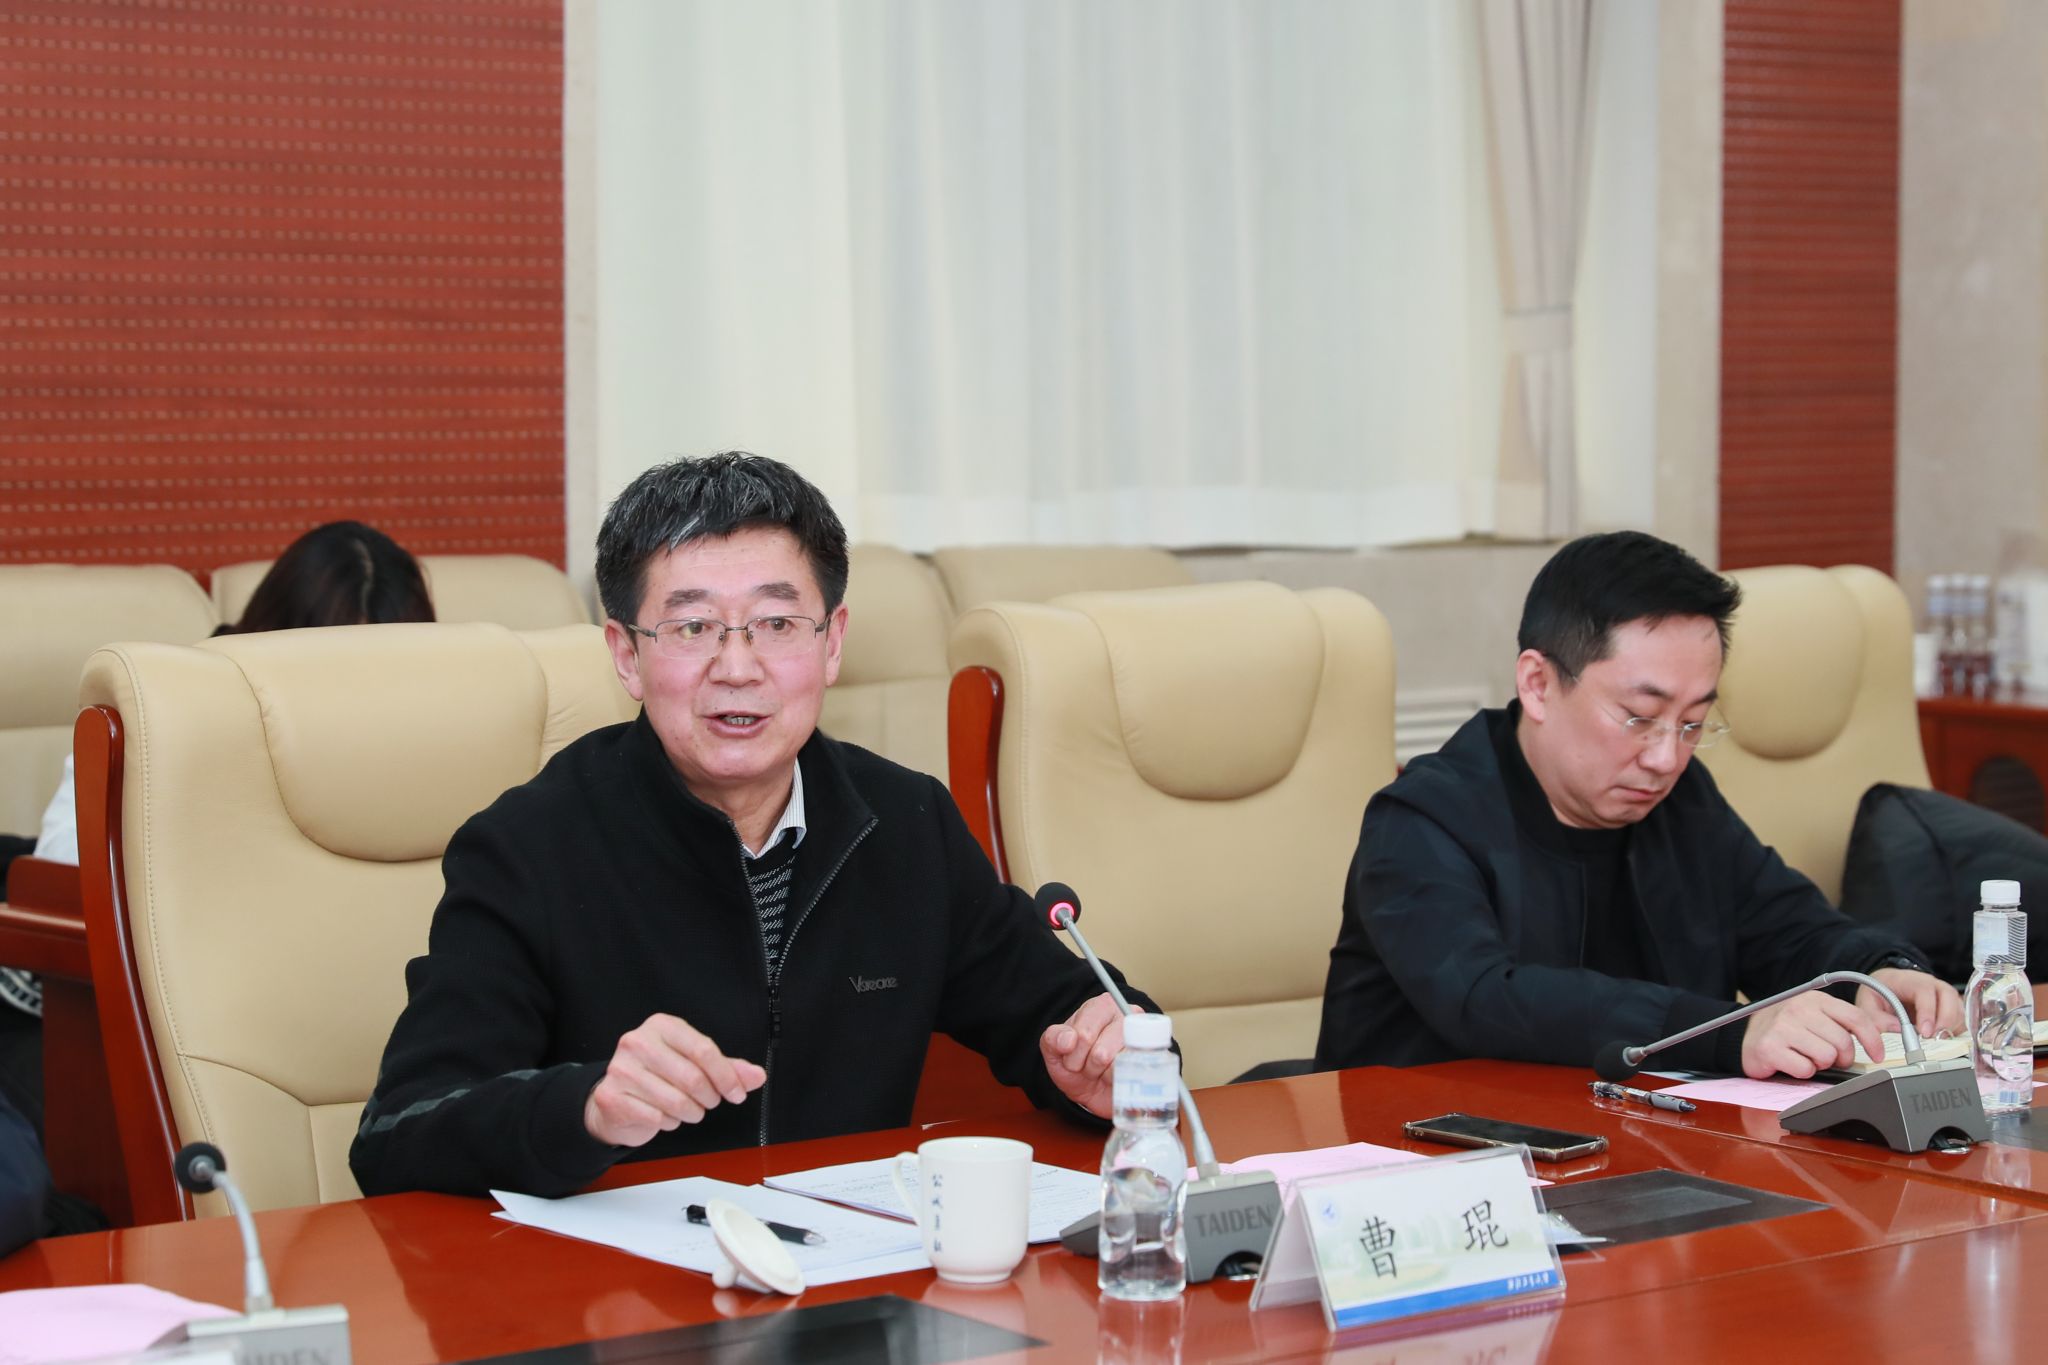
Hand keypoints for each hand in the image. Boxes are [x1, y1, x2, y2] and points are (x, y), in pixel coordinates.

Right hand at [583, 1014, 765, 1147]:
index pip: (704, 1050)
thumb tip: (757, 1076)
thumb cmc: (657, 1077)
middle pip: (693, 1078)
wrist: (613, 1100)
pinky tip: (663, 1115)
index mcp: (662, 1026)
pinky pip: (657, 1118)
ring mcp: (621, 1069)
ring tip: (687, 1109)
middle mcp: (638, 1042)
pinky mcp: (612, 1097)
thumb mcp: (693, 1064)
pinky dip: (668, 1123)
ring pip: (677, 1102)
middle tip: (708, 1101)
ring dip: (691, 1113)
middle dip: (709, 1098)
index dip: (727, 1076)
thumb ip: (727, 1068)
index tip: (737, 1093)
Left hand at [1040, 993, 1135, 1116]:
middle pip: (1101, 1053)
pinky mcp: (1153, 1060)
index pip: (1084, 1034)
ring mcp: (1143, 1039)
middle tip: (1087, 1064)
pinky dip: (1118, 1082)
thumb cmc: (1076, 1065)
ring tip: (1101, 1070)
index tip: (1071, 1054)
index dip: (1072, 1053)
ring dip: (1102, 1075)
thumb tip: (1067, 1040)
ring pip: (1116, 1066)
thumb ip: (1053, 1039)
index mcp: (1101, 1006)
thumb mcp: (1055, 1052)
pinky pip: (1131, 1077)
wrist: (1094, 1091)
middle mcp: (1126, 1016)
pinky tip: (1116, 1076)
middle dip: (1087, 1066)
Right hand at [1741, 991, 1887, 1078]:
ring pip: (1826, 1058)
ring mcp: (1782, 1027)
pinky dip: (1802, 1071)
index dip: (1873, 1040)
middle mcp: (1798, 1009)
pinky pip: (1805, 1069)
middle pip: (1843, 1043)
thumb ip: (1850, 1022)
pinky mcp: (1769, 1047)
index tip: (1878, 1055)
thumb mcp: (1818, 1017)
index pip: (1856, 1018)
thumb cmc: (1788, 1029)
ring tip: (1806, 1057)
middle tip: (1828, 1058)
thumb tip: (1893, 1026)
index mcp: (1815, 1000)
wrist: (1746, 1035)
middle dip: (1840, 1057)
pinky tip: (1791, 1062)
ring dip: (1819, 1064)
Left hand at [1858, 968, 1964, 1040]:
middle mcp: (1933, 986)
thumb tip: (1896, 1030)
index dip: (1928, 1012)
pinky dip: (1957, 1032)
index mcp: (1912, 980)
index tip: (1925, 1032)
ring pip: (1958, 1010)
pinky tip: (1946, 1042)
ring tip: (1939, 1043)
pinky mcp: (1952, 1009)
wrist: (1887, 985)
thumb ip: (1876, 1017)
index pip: (1925, 991)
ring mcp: (1945, 997)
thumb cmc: (1879, 991)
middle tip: (1934, 1040)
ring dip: (1952, 1028)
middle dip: (1945, 1022)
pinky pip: (1962, 1020)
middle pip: (1949, 999)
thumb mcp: (1868, 1001)